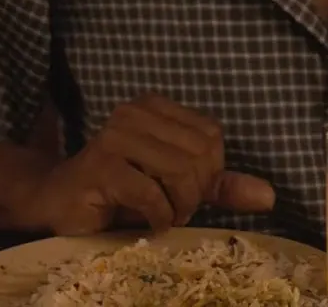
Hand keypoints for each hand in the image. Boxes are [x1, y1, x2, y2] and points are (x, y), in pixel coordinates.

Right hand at [22, 94, 275, 234]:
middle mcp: (136, 112)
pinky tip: (147, 221)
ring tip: (161, 215)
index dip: (209, 173)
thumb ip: (220, 187)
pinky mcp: (101, 165)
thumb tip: (269, 195)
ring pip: (180, 172)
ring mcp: (116, 135)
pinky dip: (157, 216)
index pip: (212, 137)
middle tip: (173, 210)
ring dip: (177, 206)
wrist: (58, 203)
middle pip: (200, 155)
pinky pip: (151, 192)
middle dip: (194, 194)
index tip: (187, 194)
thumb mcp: (176, 188)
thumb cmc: (120, 194)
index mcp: (156, 106)